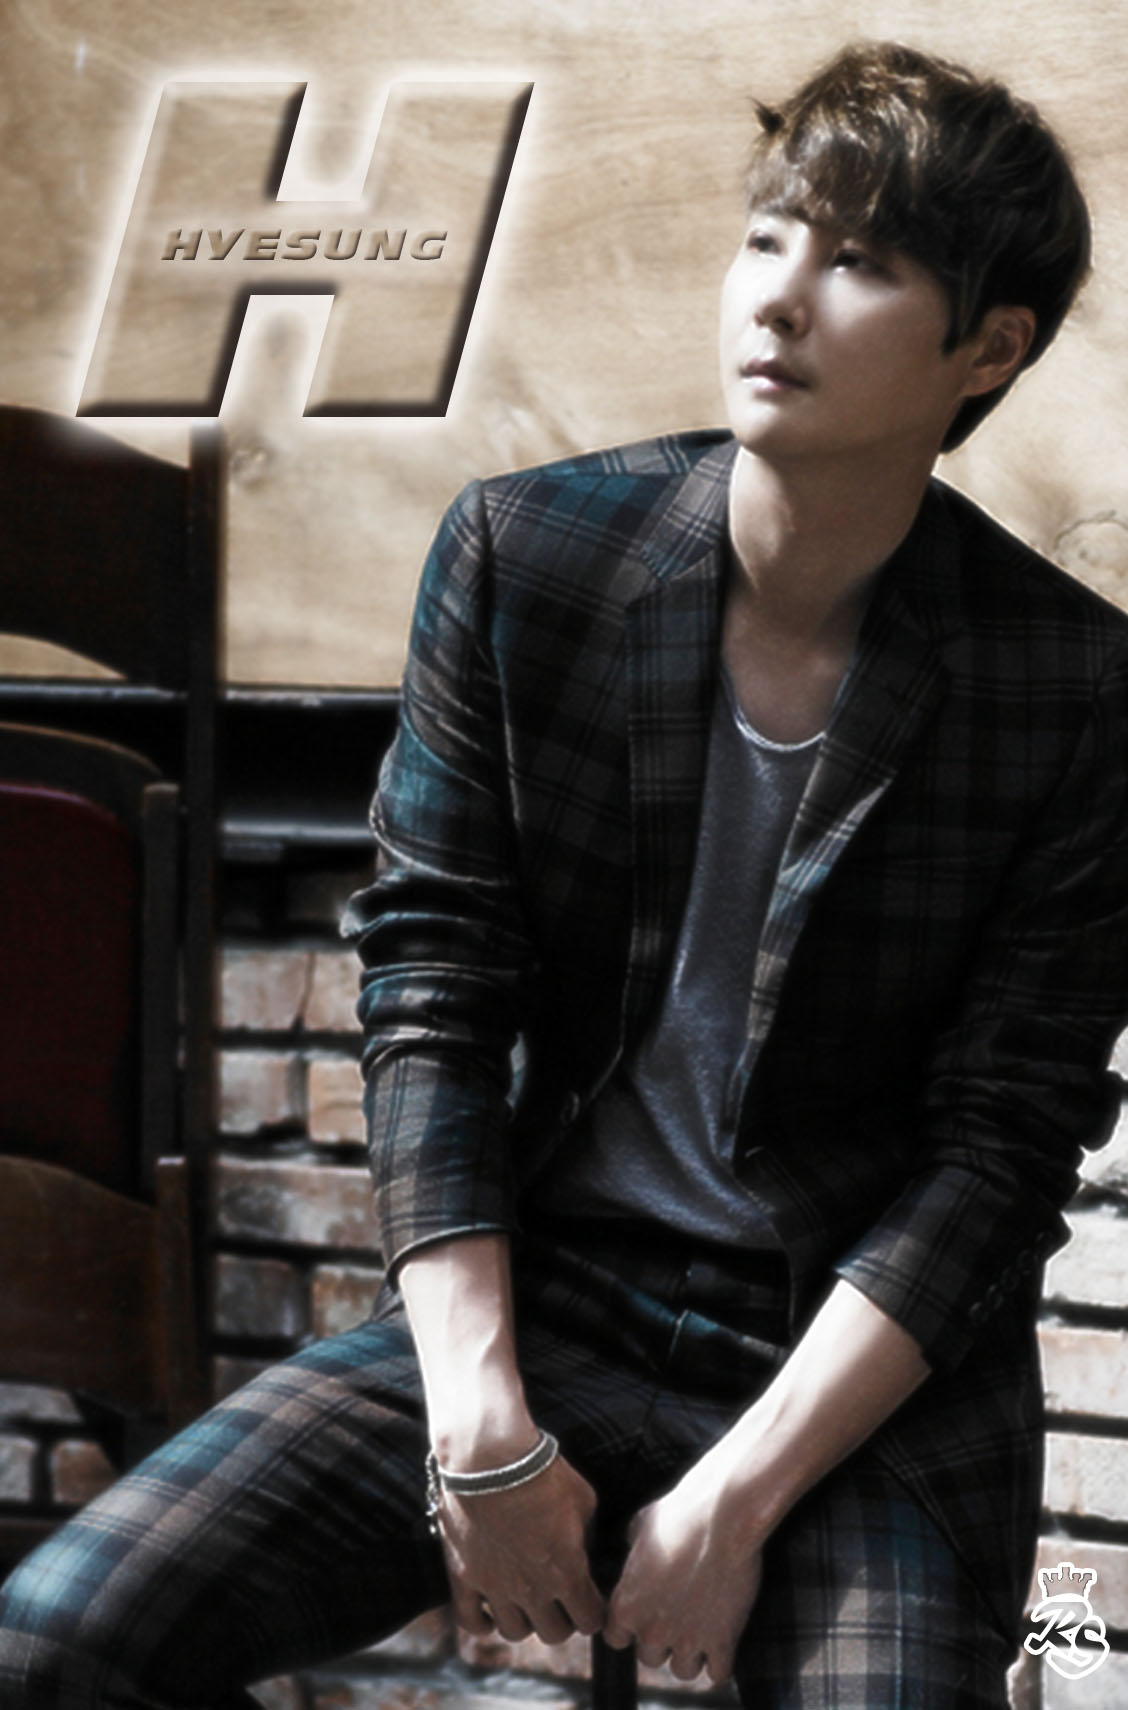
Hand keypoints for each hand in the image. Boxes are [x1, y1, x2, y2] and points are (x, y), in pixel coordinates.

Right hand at [436, 1452, 604, 1645]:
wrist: (488, 1457)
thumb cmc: (541, 1472)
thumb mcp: (583, 1499)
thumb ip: (585, 1534)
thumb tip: (583, 1548)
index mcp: (566, 1572)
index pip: (590, 1620)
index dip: (593, 1612)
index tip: (590, 1601)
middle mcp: (532, 1589)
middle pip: (553, 1633)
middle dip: (562, 1619)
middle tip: (559, 1599)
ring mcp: (495, 1587)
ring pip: (515, 1632)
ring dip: (524, 1620)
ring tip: (524, 1600)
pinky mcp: (463, 1576)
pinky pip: (470, 1621)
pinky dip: (482, 1622)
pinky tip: (490, 1610)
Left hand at [603, 1455, 764, 1683]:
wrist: (722, 1514)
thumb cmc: (680, 1512)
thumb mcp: (642, 1526)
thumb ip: (634, 1554)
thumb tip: (635, 1556)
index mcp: (626, 1604)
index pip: (616, 1638)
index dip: (629, 1628)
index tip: (644, 1614)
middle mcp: (652, 1629)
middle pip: (650, 1657)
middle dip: (662, 1639)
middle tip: (677, 1616)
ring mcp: (687, 1639)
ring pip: (683, 1670)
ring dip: (691, 1653)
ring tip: (700, 1629)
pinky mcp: (722, 1641)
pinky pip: (717, 1674)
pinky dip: (719, 1662)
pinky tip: (721, 1641)